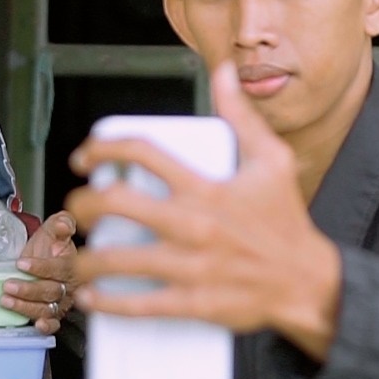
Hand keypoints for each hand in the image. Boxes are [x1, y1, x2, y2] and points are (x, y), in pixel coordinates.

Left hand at [1, 211, 76, 333]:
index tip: (21, 263)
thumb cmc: (50, 246)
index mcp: (72, 265)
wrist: (46, 258)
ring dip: (26, 307)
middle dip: (28, 289)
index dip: (41, 267)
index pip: (60, 269)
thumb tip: (65, 224)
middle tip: (8, 285)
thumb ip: (60, 223)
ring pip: (48, 308)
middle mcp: (69, 286)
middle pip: (51, 291)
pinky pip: (54, 324)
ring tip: (7, 301)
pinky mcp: (54, 314)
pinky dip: (47, 326)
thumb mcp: (53, 229)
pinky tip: (37, 325)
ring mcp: (61, 301)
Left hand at [66, 61, 342, 360]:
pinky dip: (106, 302)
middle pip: (116, 204)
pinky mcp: (194, 303)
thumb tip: (222, 73)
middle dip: (81, 203)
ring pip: (118, 260)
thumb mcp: (272, 161)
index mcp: (206, 187)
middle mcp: (194, 223)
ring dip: (81, 258)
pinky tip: (87, 297)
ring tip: (69, 256)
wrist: (309, 284)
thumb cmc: (286, 222)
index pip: (143, 152)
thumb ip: (241, 116)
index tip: (83, 156)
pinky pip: (139, 305)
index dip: (103, 147)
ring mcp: (192, 266)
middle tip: (73, 209)